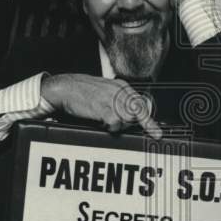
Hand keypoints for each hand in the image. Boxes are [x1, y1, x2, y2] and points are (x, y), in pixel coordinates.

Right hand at [41, 73, 162, 139]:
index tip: (156, 133)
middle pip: (136, 114)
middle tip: (114, 123)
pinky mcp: (102, 106)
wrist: (64, 88)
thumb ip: (119, 100)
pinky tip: (102, 122)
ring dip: (118, 125)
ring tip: (106, 121)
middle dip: (128, 123)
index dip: (149, 122)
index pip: (141, 105)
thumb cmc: (82, 91)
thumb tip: (131, 115)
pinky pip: (115, 122)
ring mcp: (111, 98)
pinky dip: (110, 126)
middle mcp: (119, 91)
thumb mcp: (105, 91)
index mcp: (122, 86)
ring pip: (127, 119)